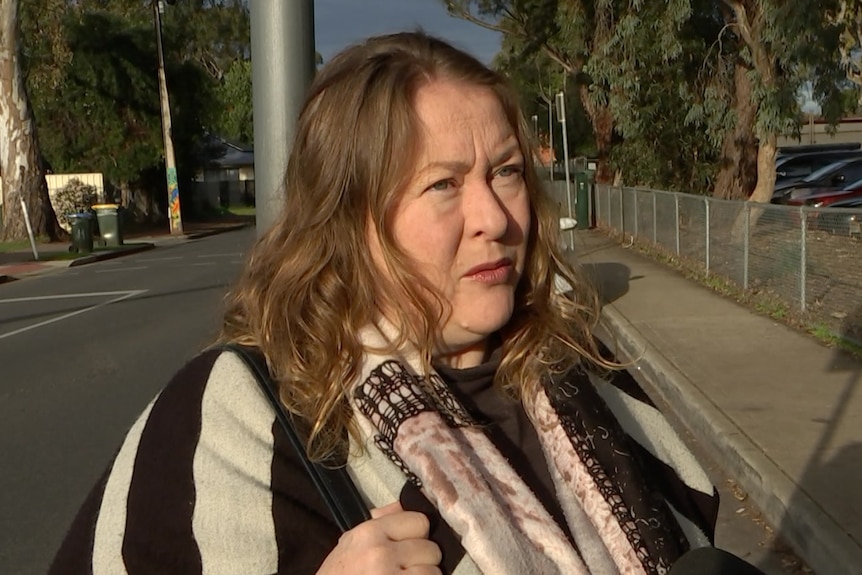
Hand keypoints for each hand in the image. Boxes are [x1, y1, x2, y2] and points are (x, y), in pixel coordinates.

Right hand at [316, 502, 441, 573]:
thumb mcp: (351, 543)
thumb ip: (381, 521)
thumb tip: (405, 505)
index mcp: (369, 533)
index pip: (420, 521)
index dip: (417, 535)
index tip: (409, 545)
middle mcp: (381, 554)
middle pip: (431, 549)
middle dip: (423, 560)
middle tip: (406, 568)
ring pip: (433, 572)